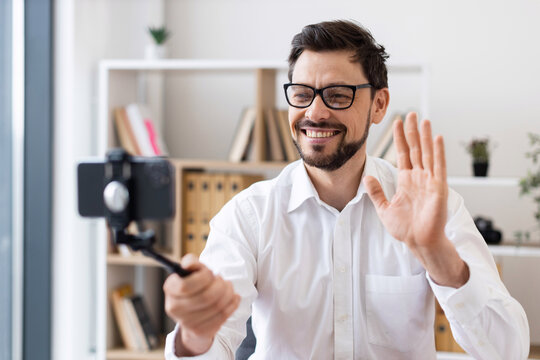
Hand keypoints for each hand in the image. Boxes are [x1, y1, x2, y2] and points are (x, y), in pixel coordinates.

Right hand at [163, 254, 240, 355]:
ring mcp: (186, 322)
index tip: (210, 273)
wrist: (193, 313)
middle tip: (222, 280)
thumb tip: (189, 263)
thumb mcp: (192, 271)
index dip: (203, 277)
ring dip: (228, 293)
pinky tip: (233, 297)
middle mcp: (174, 307)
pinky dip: (232, 304)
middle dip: (220, 285)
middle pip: (206, 297)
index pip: (185, 286)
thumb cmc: (194, 287)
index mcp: (170, 289)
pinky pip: (223, 316)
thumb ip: (191, 263)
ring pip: (217, 306)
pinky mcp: (200, 331)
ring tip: (228, 287)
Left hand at [365, 113, 447, 249]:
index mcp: (406, 180)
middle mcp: (419, 177)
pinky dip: (438, 152)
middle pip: (415, 149)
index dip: (400, 138)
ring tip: (424, 120)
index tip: (397, 122)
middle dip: (412, 131)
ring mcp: (430, 181)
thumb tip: (367, 177)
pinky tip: (436, 138)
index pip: (403, 154)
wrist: (419, 242)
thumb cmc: (405, 228)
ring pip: (427, 153)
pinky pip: (438, 166)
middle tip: (411, 114)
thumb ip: (376, 192)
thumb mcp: (384, 208)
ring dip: (425, 137)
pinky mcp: (438, 187)